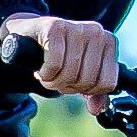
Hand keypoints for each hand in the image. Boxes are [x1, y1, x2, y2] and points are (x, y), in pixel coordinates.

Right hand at [3, 14, 118, 99]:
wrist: (28, 35)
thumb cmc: (58, 55)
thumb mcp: (80, 74)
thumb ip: (93, 93)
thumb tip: (97, 109)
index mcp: (109, 42)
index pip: (107, 83)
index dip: (87, 90)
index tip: (74, 82)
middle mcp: (96, 31)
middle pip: (87, 80)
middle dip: (68, 87)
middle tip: (57, 78)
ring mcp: (76, 27)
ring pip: (70, 73)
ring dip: (53, 82)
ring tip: (47, 74)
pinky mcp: (55, 27)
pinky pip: (54, 64)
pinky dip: (45, 74)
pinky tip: (40, 69)